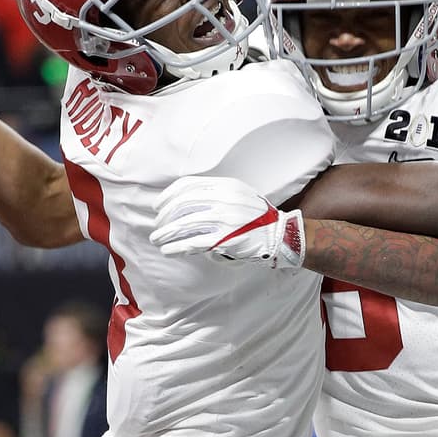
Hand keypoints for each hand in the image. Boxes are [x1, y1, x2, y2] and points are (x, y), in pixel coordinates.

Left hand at [151, 176, 304, 268]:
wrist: (280, 234)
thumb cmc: (257, 216)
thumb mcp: (240, 194)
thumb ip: (217, 193)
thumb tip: (185, 202)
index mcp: (226, 185)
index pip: (188, 185)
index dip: (168, 195)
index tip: (158, 205)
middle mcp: (224, 199)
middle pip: (182, 205)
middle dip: (164, 217)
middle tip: (157, 226)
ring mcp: (225, 219)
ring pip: (185, 225)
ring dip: (166, 233)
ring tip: (157, 239)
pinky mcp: (225, 239)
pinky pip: (193, 243)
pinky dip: (177, 247)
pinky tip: (169, 251)